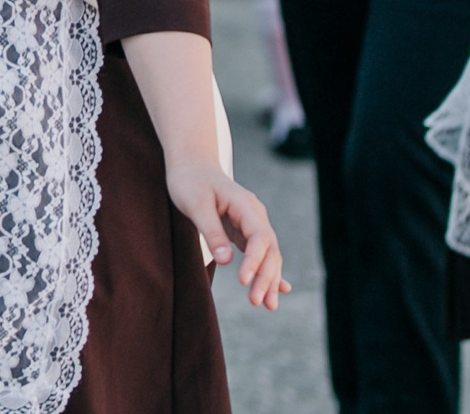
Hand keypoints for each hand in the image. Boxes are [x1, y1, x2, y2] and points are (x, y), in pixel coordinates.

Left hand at [164, 160, 287, 308]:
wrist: (191, 163)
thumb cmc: (190, 181)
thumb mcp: (195, 204)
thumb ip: (211, 231)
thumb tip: (226, 261)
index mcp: (245, 205)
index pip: (258, 237)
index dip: (254, 261)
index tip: (244, 281)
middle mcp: (255, 215)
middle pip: (269, 249)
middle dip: (265, 277)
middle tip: (256, 302)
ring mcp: (252, 223)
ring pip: (268, 254)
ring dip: (269, 279)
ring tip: (268, 306)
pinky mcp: (244, 230)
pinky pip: (260, 253)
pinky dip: (268, 271)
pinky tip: (279, 289)